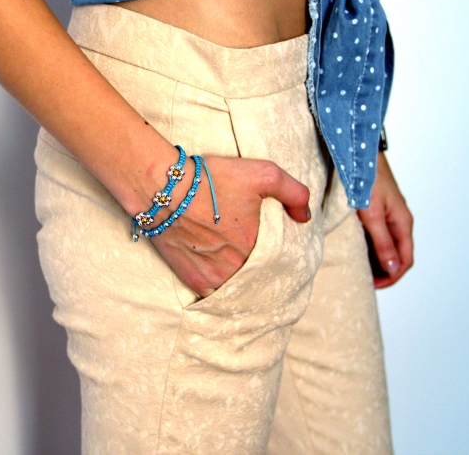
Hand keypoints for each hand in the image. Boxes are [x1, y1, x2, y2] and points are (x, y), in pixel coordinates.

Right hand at [148, 156, 310, 296]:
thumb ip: (294, 193)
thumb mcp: (263, 173)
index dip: (276, 251)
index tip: (268, 242)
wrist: (163, 189)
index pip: (279, 258)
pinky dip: (219, 287)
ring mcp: (215, 278)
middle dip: (257, 265)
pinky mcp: (194, 281)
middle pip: (257, 273)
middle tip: (249, 251)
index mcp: (259, 246)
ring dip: (240, 278)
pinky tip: (219, 274)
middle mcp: (240, 268)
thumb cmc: (212, 179)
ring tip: (235, 264)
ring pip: (238, 286)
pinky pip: (214, 294)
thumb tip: (304, 217)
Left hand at [357, 152, 413, 287]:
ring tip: (359, 267)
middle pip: (397, 255)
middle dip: (384, 271)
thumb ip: (382, 241)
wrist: (360, 153)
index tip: (373, 284)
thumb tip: (391, 268)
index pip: (405, 260)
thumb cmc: (367, 180)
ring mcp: (390, 215)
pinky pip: (380, 235)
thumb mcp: (372, 214)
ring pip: (389, 246)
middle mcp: (399, 221)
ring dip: (377, 259)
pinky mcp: (380, 210)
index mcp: (403, 223)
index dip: (391, 276)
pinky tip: (357, 248)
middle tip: (364, 279)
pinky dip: (372, 246)